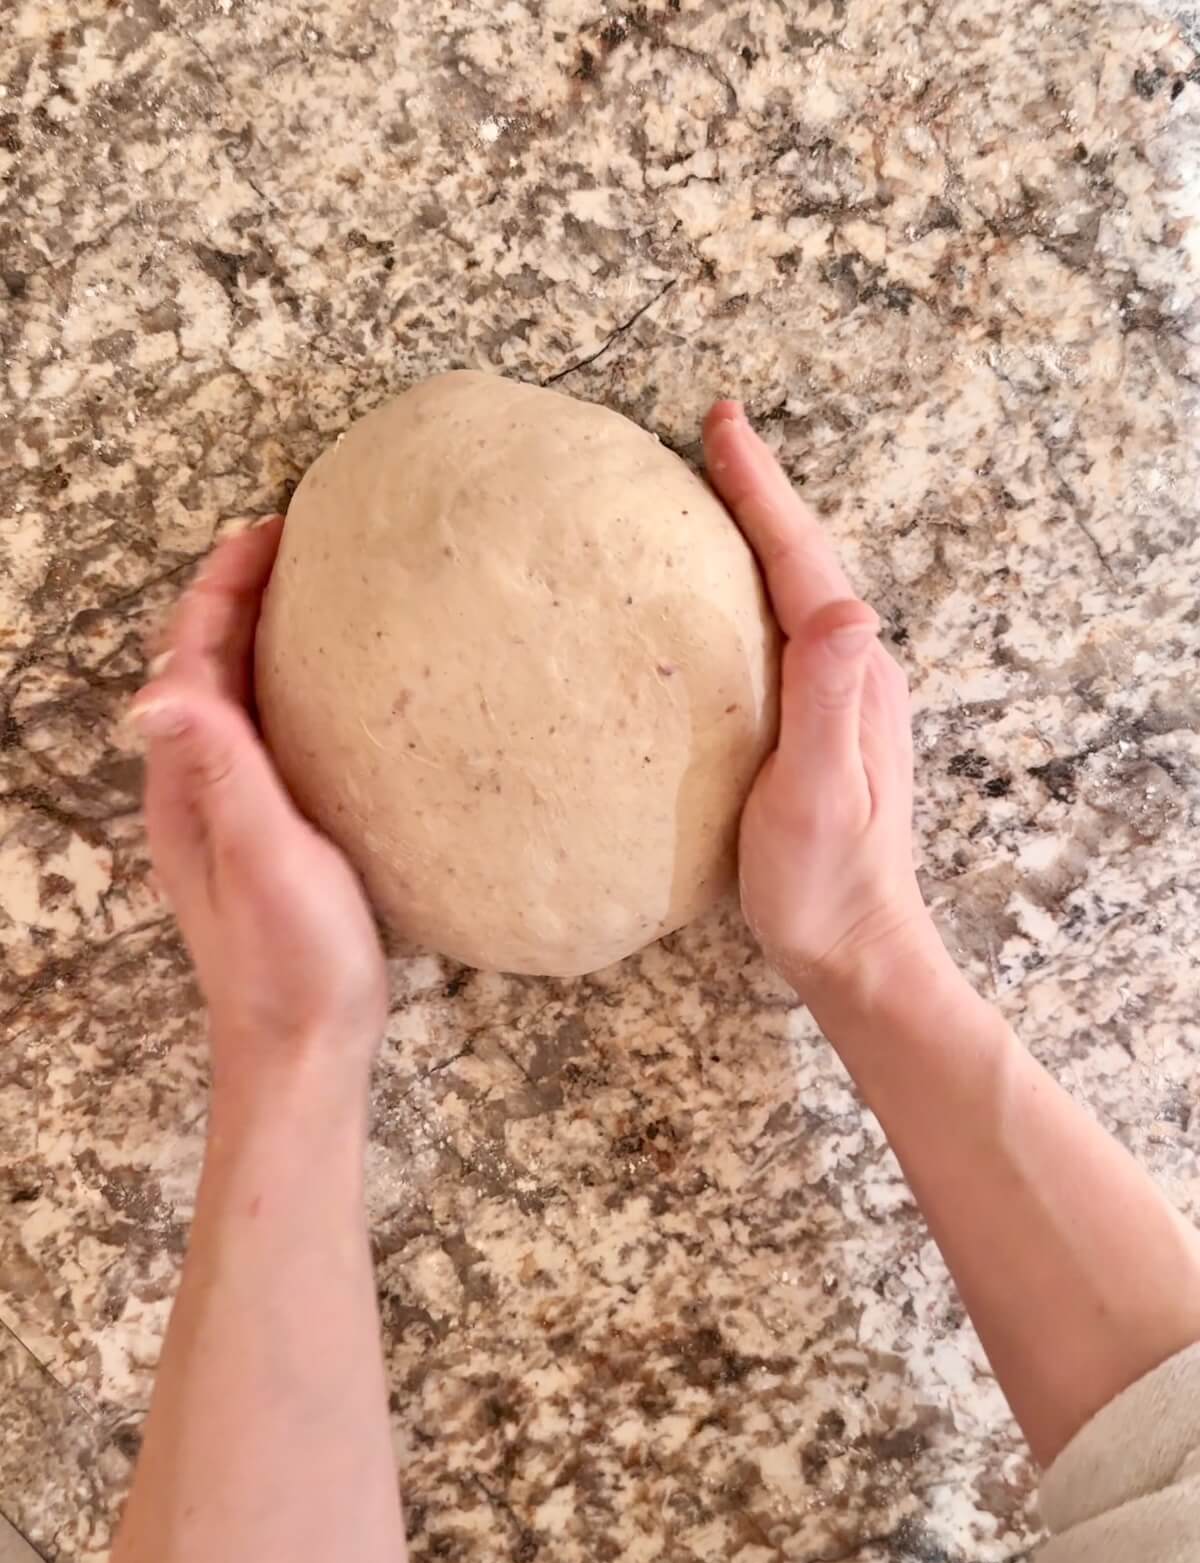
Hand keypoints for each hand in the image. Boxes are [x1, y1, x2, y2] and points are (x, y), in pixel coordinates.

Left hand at [126, 515, 386, 1102]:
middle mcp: (197, 786)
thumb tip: (157, 688)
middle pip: (205, 666)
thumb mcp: (264, 857)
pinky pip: (266, 733)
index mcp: (189, 781)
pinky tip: (334, 693)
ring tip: (316, 594)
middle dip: (238, 595)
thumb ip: (221, 772)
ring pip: (235, 698)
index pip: (191, 655)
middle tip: (300, 543)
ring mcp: (229, 812)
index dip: (222, 586)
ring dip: (262, 637)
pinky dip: (288, 687)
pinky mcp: (267, 833)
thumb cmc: (292, 958)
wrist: (302, 1050)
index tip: (274, 530)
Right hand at [703, 402, 943, 1004]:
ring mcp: (841, 697)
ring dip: (761, 531)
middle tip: (717, 431)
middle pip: (804, 559)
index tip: (723, 424)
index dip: (761, 490)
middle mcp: (855, 672)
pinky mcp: (820, 723)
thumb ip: (830, 701)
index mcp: (850, 676)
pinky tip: (726, 594)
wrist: (855, 947)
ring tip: (718, 488)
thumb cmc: (824, 881)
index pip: (801, 561)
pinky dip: (755, 585)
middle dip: (760, 492)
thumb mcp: (819, 792)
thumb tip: (845, 607)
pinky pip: (782, 629)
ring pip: (795, 588)